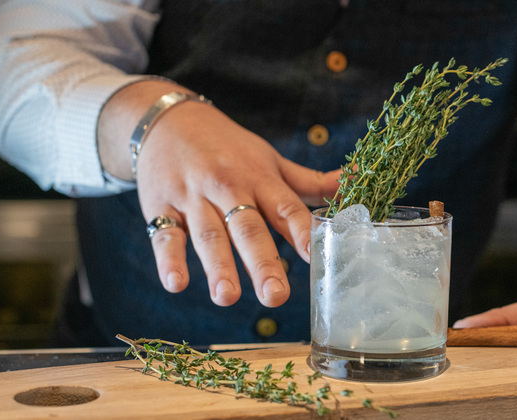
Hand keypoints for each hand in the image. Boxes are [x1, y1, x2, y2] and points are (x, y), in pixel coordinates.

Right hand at [99, 81, 339, 307]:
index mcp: (261, 178)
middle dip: (262, 262)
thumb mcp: (270, 160)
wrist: (167, 120)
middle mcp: (229, 188)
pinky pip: (164, 234)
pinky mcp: (161, 206)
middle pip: (247, 227)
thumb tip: (355, 181)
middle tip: (276, 296)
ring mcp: (193, 198)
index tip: (316, 256)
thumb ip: (310, 181)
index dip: (301, 231)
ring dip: (218, 267)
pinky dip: (168, 260)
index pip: (285, 206)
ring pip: (208, 235)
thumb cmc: (229, 148)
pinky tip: (176, 284)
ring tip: (227, 298)